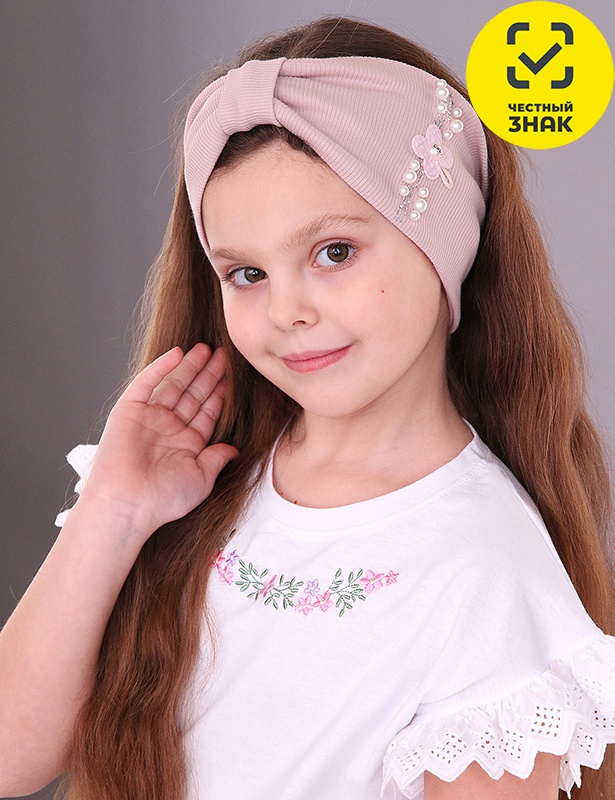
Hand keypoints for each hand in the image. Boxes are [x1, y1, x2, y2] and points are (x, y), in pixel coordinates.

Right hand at [76, 343, 238, 538]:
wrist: (128, 503)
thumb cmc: (164, 499)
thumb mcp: (201, 478)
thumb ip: (217, 458)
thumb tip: (234, 450)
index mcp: (186, 444)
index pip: (207, 412)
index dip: (220, 394)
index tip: (233, 377)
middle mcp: (168, 428)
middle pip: (193, 394)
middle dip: (208, 374)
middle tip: (224, 354)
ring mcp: (149, 418)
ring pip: (174, 385)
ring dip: (190, 366)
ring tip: (206, 348)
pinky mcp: (129, 410)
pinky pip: (148, 383)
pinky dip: (162, 367)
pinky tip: (178, 352)